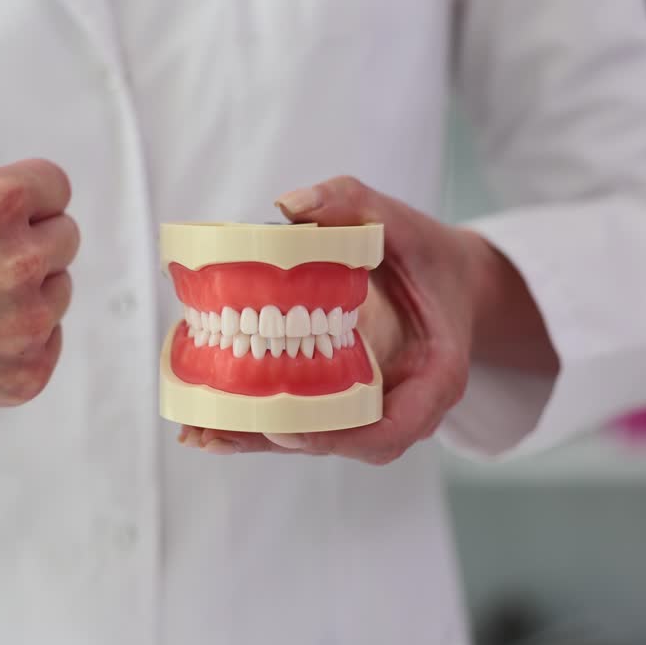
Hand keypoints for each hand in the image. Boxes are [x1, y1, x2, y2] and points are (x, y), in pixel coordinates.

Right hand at [0, 0, 78, 460]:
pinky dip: (20, 341)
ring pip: (60, 289)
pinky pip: (53, 340)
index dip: (12, 198)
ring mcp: (26, 325)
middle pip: (63, 235)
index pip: (54, 186)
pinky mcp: (27, 375)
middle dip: (22, 241)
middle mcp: (21, 265)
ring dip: (24, 291)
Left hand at [179, 176, 533, 464]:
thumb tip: (289, 205)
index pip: (393, 428)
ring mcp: (368, 409)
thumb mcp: (400, 223)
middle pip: (340, 441)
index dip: (343, 436)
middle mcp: (402, 406)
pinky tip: (203, 424)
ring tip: (199, 431)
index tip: (295, 428)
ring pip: (311, 438)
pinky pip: (297, 420)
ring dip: (254, 438)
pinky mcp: (337, 401)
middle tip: (221, 428)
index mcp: (436, 376)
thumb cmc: (427, 255)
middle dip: (278, 438)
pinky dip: (253, 424)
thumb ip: (352, 204)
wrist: (446, 281)